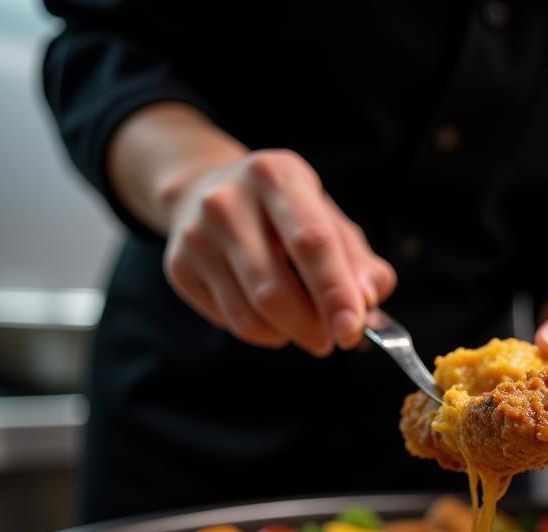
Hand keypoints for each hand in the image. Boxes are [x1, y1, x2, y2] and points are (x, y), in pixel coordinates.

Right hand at [163, 150, 395, 354]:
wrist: (206, 191)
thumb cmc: (285, 216)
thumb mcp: (329, 221)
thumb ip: (359, 263)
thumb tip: (368, 300)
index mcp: (278, 177)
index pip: (311, 243)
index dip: (335, 293)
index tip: (351, 330)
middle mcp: (228, 200)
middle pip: (274, 290)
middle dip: (311, 327)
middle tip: (330, 339)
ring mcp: (197, 235)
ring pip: (250, 316)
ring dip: (288, 335)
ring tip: (303, 325)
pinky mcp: (179, 267)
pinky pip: (230, 323)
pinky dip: (262, 333)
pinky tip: (270, 315)